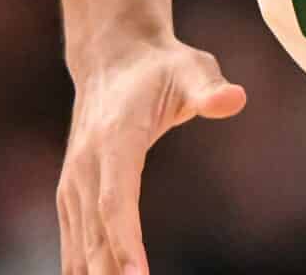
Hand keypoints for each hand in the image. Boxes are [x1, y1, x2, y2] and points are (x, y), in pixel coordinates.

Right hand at [57, 39, 247, 274]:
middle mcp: (86, 164)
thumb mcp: (192, 67)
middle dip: (111, 273)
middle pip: (95, 232)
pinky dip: (80, 269)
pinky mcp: (71, 191)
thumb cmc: (161, 65)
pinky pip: (72, 239)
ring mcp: (74, 180)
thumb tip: (234, 99)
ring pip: (79, 242)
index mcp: (115, 139)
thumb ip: (210, 88)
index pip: (115, 200)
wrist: (113, 54)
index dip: (124, 241)